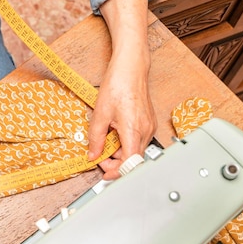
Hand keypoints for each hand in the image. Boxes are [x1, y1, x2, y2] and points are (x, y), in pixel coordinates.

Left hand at [89, 0, 156, 178]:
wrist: (130, 68)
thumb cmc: (117, 85)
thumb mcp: (100, 114)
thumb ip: (96, 139)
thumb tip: (93, 155)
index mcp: (134, 131)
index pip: (130, 163)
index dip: (117, 172)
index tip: (104, 174)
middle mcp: (146, 131)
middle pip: (133, 159)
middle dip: (115, 162)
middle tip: (98, 157)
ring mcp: (149, 127)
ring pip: (135, 150)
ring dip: (118, 152)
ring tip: (104, 142)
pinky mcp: (148, 123)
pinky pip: (137, 141)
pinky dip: (124, 143)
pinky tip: (113, 134)